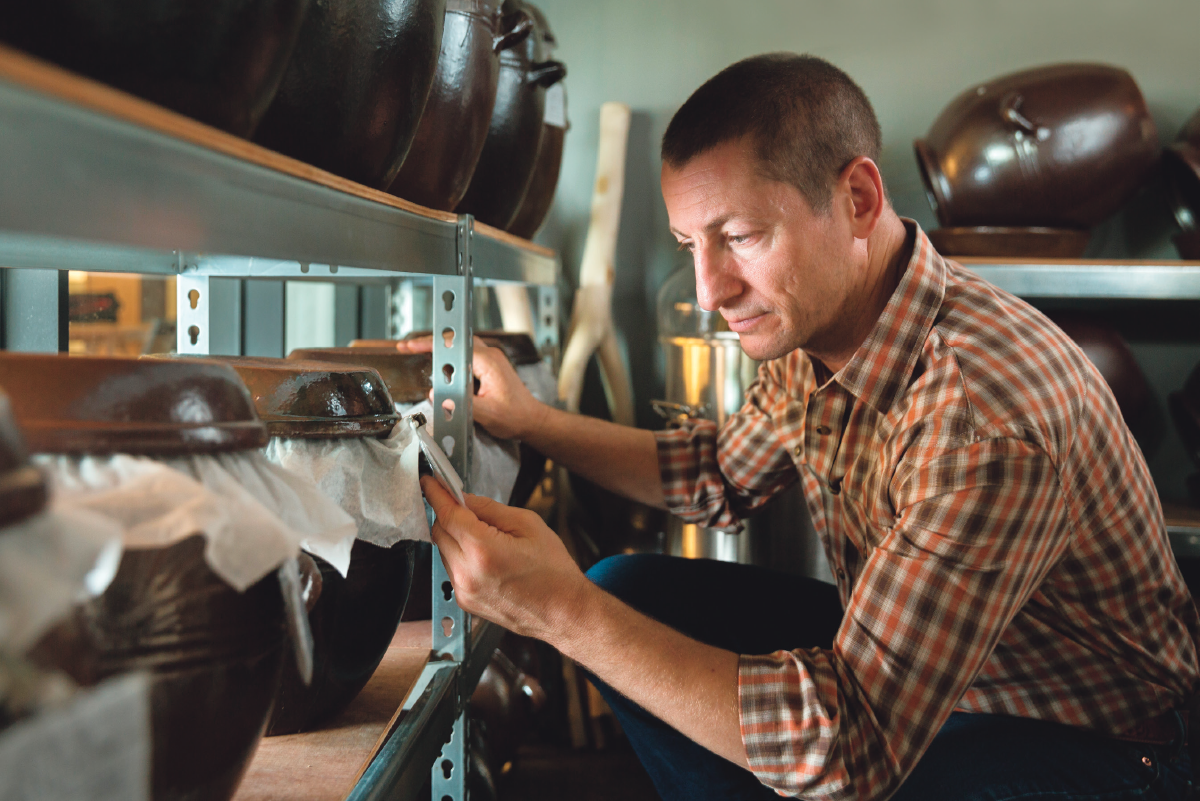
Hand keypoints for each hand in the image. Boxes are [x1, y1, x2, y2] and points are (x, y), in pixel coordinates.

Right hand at [396, 335, 548, 440]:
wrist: (532, 420)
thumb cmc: (515, 416)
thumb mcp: (486, 414)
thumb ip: (460, 404)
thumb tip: (435, 395)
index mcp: (488, 362)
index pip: (454, 346)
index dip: (430, 344)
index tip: (412, 346)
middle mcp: (489, 356)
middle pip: (454, 341)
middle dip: (429, 343)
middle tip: (407, 349)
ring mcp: (489, 360)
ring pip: (458, 348)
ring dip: (439, 351)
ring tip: (417, 355)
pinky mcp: (488, 368)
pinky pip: (464, 358)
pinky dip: (449, 361)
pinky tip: (438, 368)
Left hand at [422, 475, 589, 640]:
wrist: (563, 612)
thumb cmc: (553, 571)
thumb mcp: (528, 525)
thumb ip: (490, 509)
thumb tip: (465, 498)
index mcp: (483, 550)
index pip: (447, 514)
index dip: (436, 494)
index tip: (430, 482)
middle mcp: (467, 573)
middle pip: (439, 532)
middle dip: (449, 515)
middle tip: (469, 508)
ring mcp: (464, 591)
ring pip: (443, 551)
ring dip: (455, 537)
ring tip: (487, 538)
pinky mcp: (465, 602)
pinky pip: (452, 570)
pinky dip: (461, 556)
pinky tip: (486, 557)